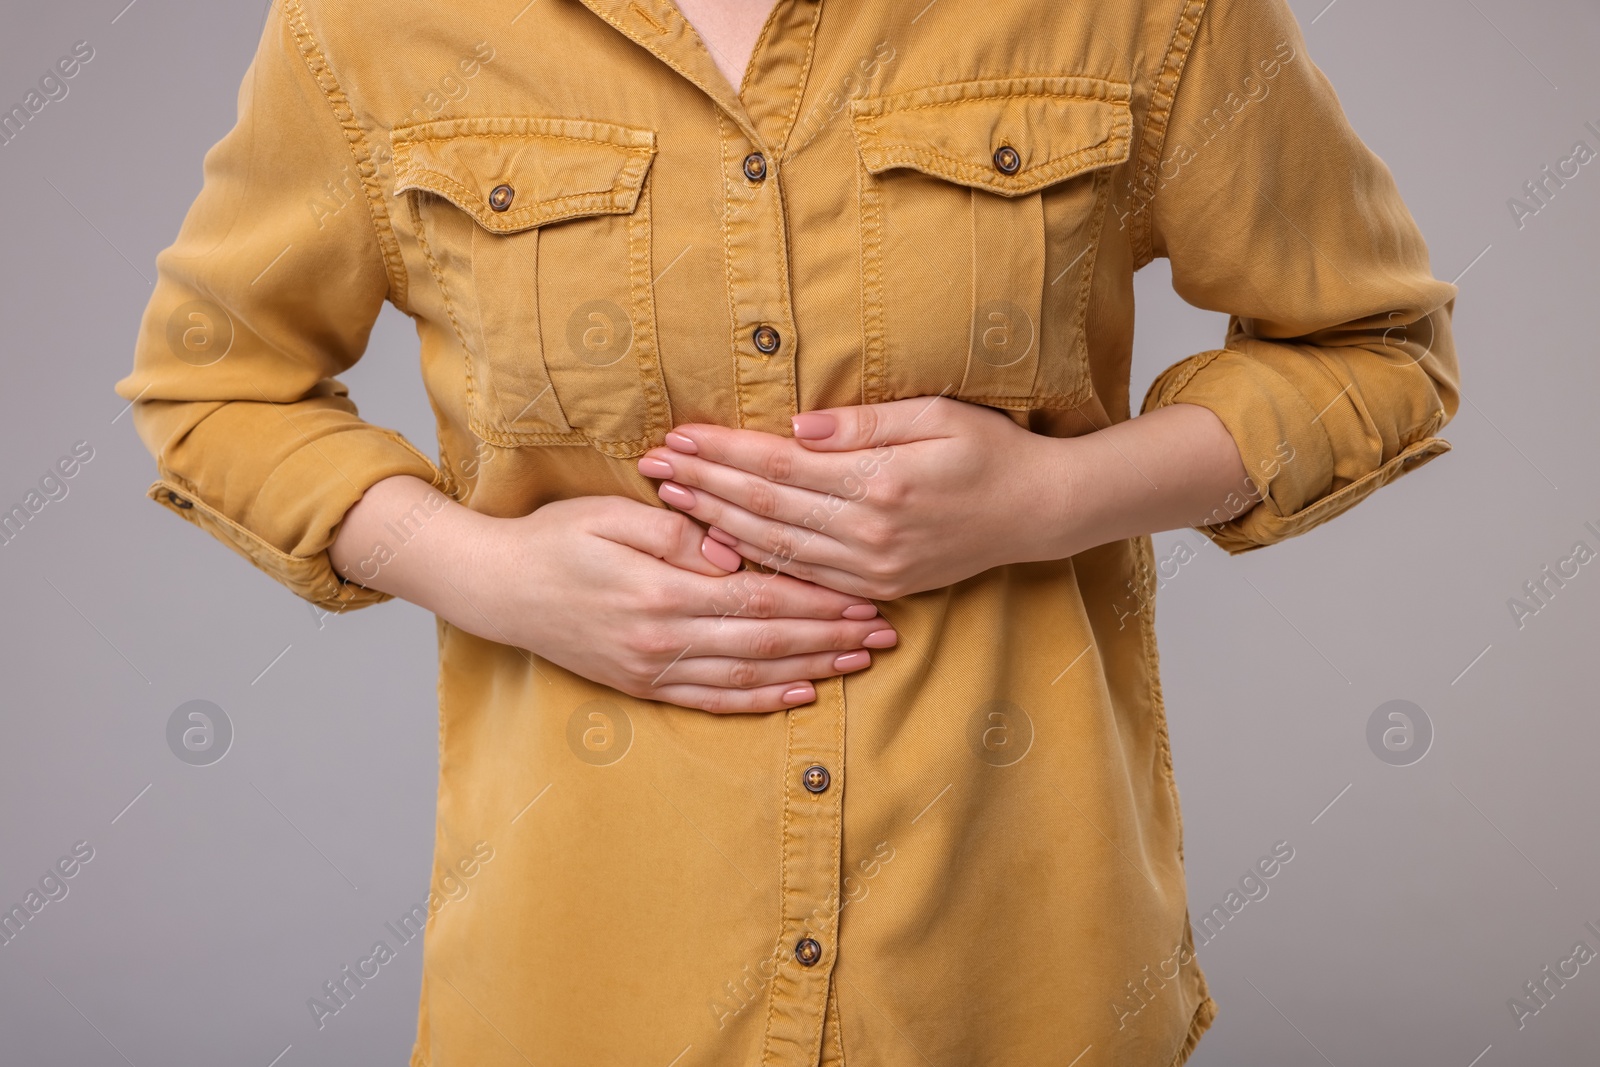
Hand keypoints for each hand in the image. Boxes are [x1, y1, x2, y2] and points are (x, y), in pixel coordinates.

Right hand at [329, 476, 898, 713]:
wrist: (495, 588)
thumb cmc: (555, 538)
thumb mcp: (610, 513)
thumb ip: (675, 531)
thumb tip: (730, 551)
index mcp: (661, 591)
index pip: (759, 597)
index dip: (817, 600)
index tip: (864, 597)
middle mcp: (662, 639)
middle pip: (766, 641)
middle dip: (831, 637)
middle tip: (884, 633)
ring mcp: (652, 669)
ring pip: (748, 676)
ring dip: (810, 670)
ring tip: (859, 661)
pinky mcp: (642, 686)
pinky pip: (712, 700)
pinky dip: (760, 701)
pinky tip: (799, 694)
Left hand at [635, 396, 1068, 599]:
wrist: (1038, 512)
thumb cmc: (991, 450)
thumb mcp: (938, 416)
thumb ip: (865, 423)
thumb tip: (798, 425)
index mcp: (880, 482)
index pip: (780, 464)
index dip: (724, 450)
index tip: (679, 435)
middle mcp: (870, 532)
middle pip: (765, 507)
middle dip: (704, 484)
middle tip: (653, 465)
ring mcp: (872, 567)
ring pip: (775, 547)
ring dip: (717, 523)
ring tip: (671, 500)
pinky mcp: (878, 586)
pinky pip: (803, 578)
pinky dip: (757, 561)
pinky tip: (720, 544)